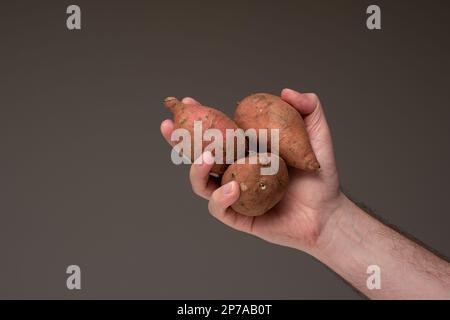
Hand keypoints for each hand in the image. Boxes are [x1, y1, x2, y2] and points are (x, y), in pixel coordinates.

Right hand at [160, 89, 346, 252]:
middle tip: (170, 126)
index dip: (199, 117)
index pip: (216, 132)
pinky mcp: (237, 216)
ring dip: (196, 168)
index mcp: (245, 151)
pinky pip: (218, 208)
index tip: (187, 101)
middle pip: (198, 155)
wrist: (326, 214)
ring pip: (200, 182)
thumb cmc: (320, 177)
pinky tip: (231, 187)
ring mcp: (233, 194)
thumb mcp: (317, 137)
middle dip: (179, 141)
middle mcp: (234, 170)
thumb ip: (308, 109)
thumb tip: (285, 91)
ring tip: (207, 156)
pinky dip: (220, 197)